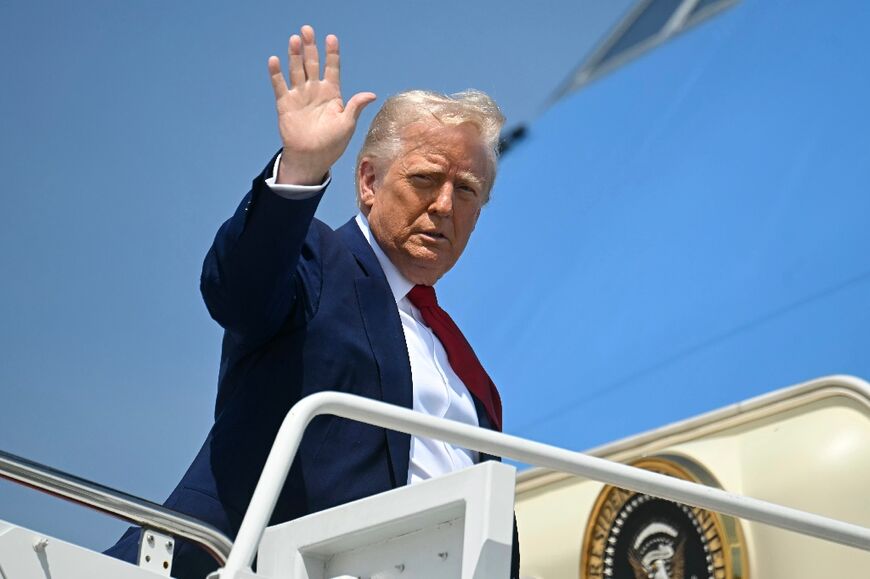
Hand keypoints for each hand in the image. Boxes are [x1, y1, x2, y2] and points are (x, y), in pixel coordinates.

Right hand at [268, 25, 375, 184]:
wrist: (311, 158)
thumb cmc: (332, 144)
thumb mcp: (347, 125)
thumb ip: (355, 106)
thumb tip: (371, 94)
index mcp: (332, 94)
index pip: (332, 68)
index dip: (332, 53)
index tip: (331, 38)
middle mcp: (315, 91)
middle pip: (312, 64)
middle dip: (310, 47)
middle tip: (307, 30)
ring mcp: (299, 96)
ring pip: (296, 70)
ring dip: (295, 55)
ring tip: (294, 40)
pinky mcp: (285, 104)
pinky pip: (280, 85)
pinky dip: (276, 73)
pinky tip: (274, 60)